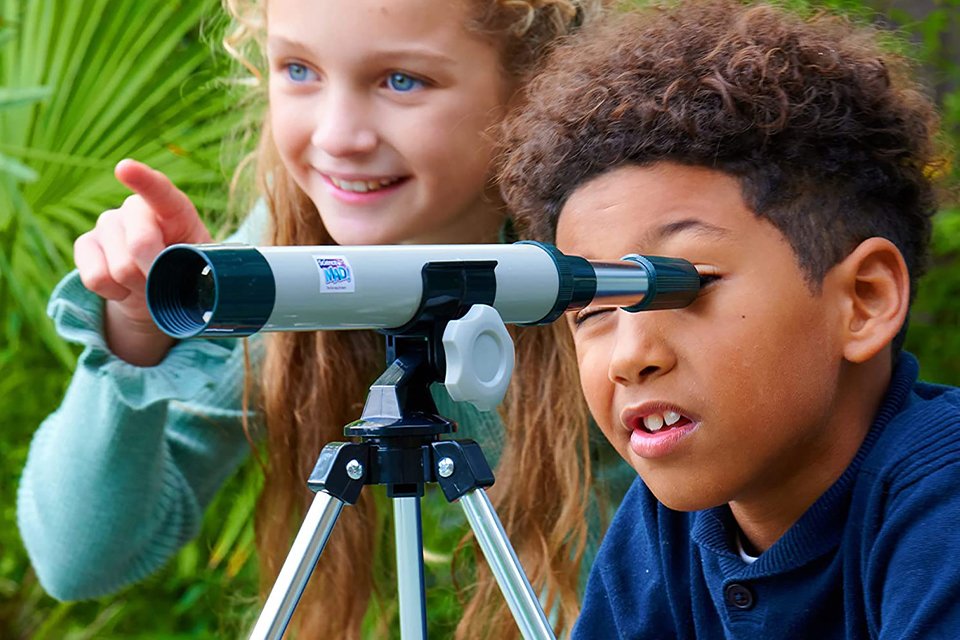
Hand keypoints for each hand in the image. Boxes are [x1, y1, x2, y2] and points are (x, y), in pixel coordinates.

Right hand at [74, 159, 211, 365]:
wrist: (158, 290)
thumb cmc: (187, 271)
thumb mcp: (203, 266)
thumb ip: (204, 267)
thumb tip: (204, 281)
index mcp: (172, 208)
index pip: (159, 191)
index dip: (143, 180)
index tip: (124, 169)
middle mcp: (135, 208)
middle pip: (139, 244)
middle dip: (155, 274)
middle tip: (167, 284)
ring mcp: (107, 224)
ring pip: (119, 269)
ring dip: (138, 287)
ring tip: (148, 284)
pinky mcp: (85, 245)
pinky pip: (95, 278)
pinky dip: (115, 294)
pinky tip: (125, 287)